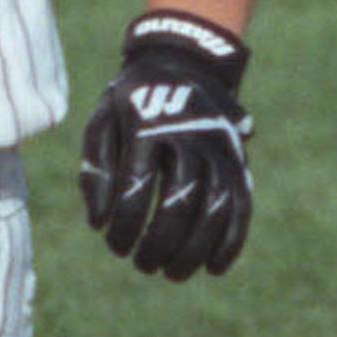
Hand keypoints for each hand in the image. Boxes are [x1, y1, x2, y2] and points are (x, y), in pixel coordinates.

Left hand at [79, 8, 253, 279]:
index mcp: (147, 127)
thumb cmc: (128, 104)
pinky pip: (241, 203)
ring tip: (175, 273)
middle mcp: (188, 136)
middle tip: (144, 266)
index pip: (137, 188)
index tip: (116, 246)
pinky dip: (232, 239)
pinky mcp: (237, 160)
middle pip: (181, 201)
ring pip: (216, 206)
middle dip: (162, 242)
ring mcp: (218, 147)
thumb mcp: (100, 123)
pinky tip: (215, 268)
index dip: (127, 225)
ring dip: (197, 248)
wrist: (180, 63)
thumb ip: (95, 171)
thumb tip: (98, 223)